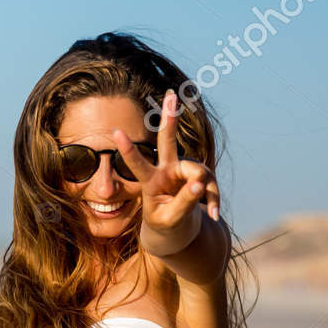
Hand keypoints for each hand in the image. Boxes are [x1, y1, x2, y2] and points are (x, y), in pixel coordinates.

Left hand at [114, 89, 219, 248]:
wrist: (175, 231)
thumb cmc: (166, 224)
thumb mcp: (170, 220)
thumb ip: (183, 203)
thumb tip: (199, 183)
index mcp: (150, 181)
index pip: (137, 164)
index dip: (128, 149)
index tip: (115, 132)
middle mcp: (166, 169)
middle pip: (168, 142)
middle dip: (170, 118)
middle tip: (171, 95)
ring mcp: (183, 170)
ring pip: (200, 173)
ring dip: (207, 192)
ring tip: (210, 211)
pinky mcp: (199, 174)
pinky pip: (210, 185)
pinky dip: (213, 201)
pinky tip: (212, 215)